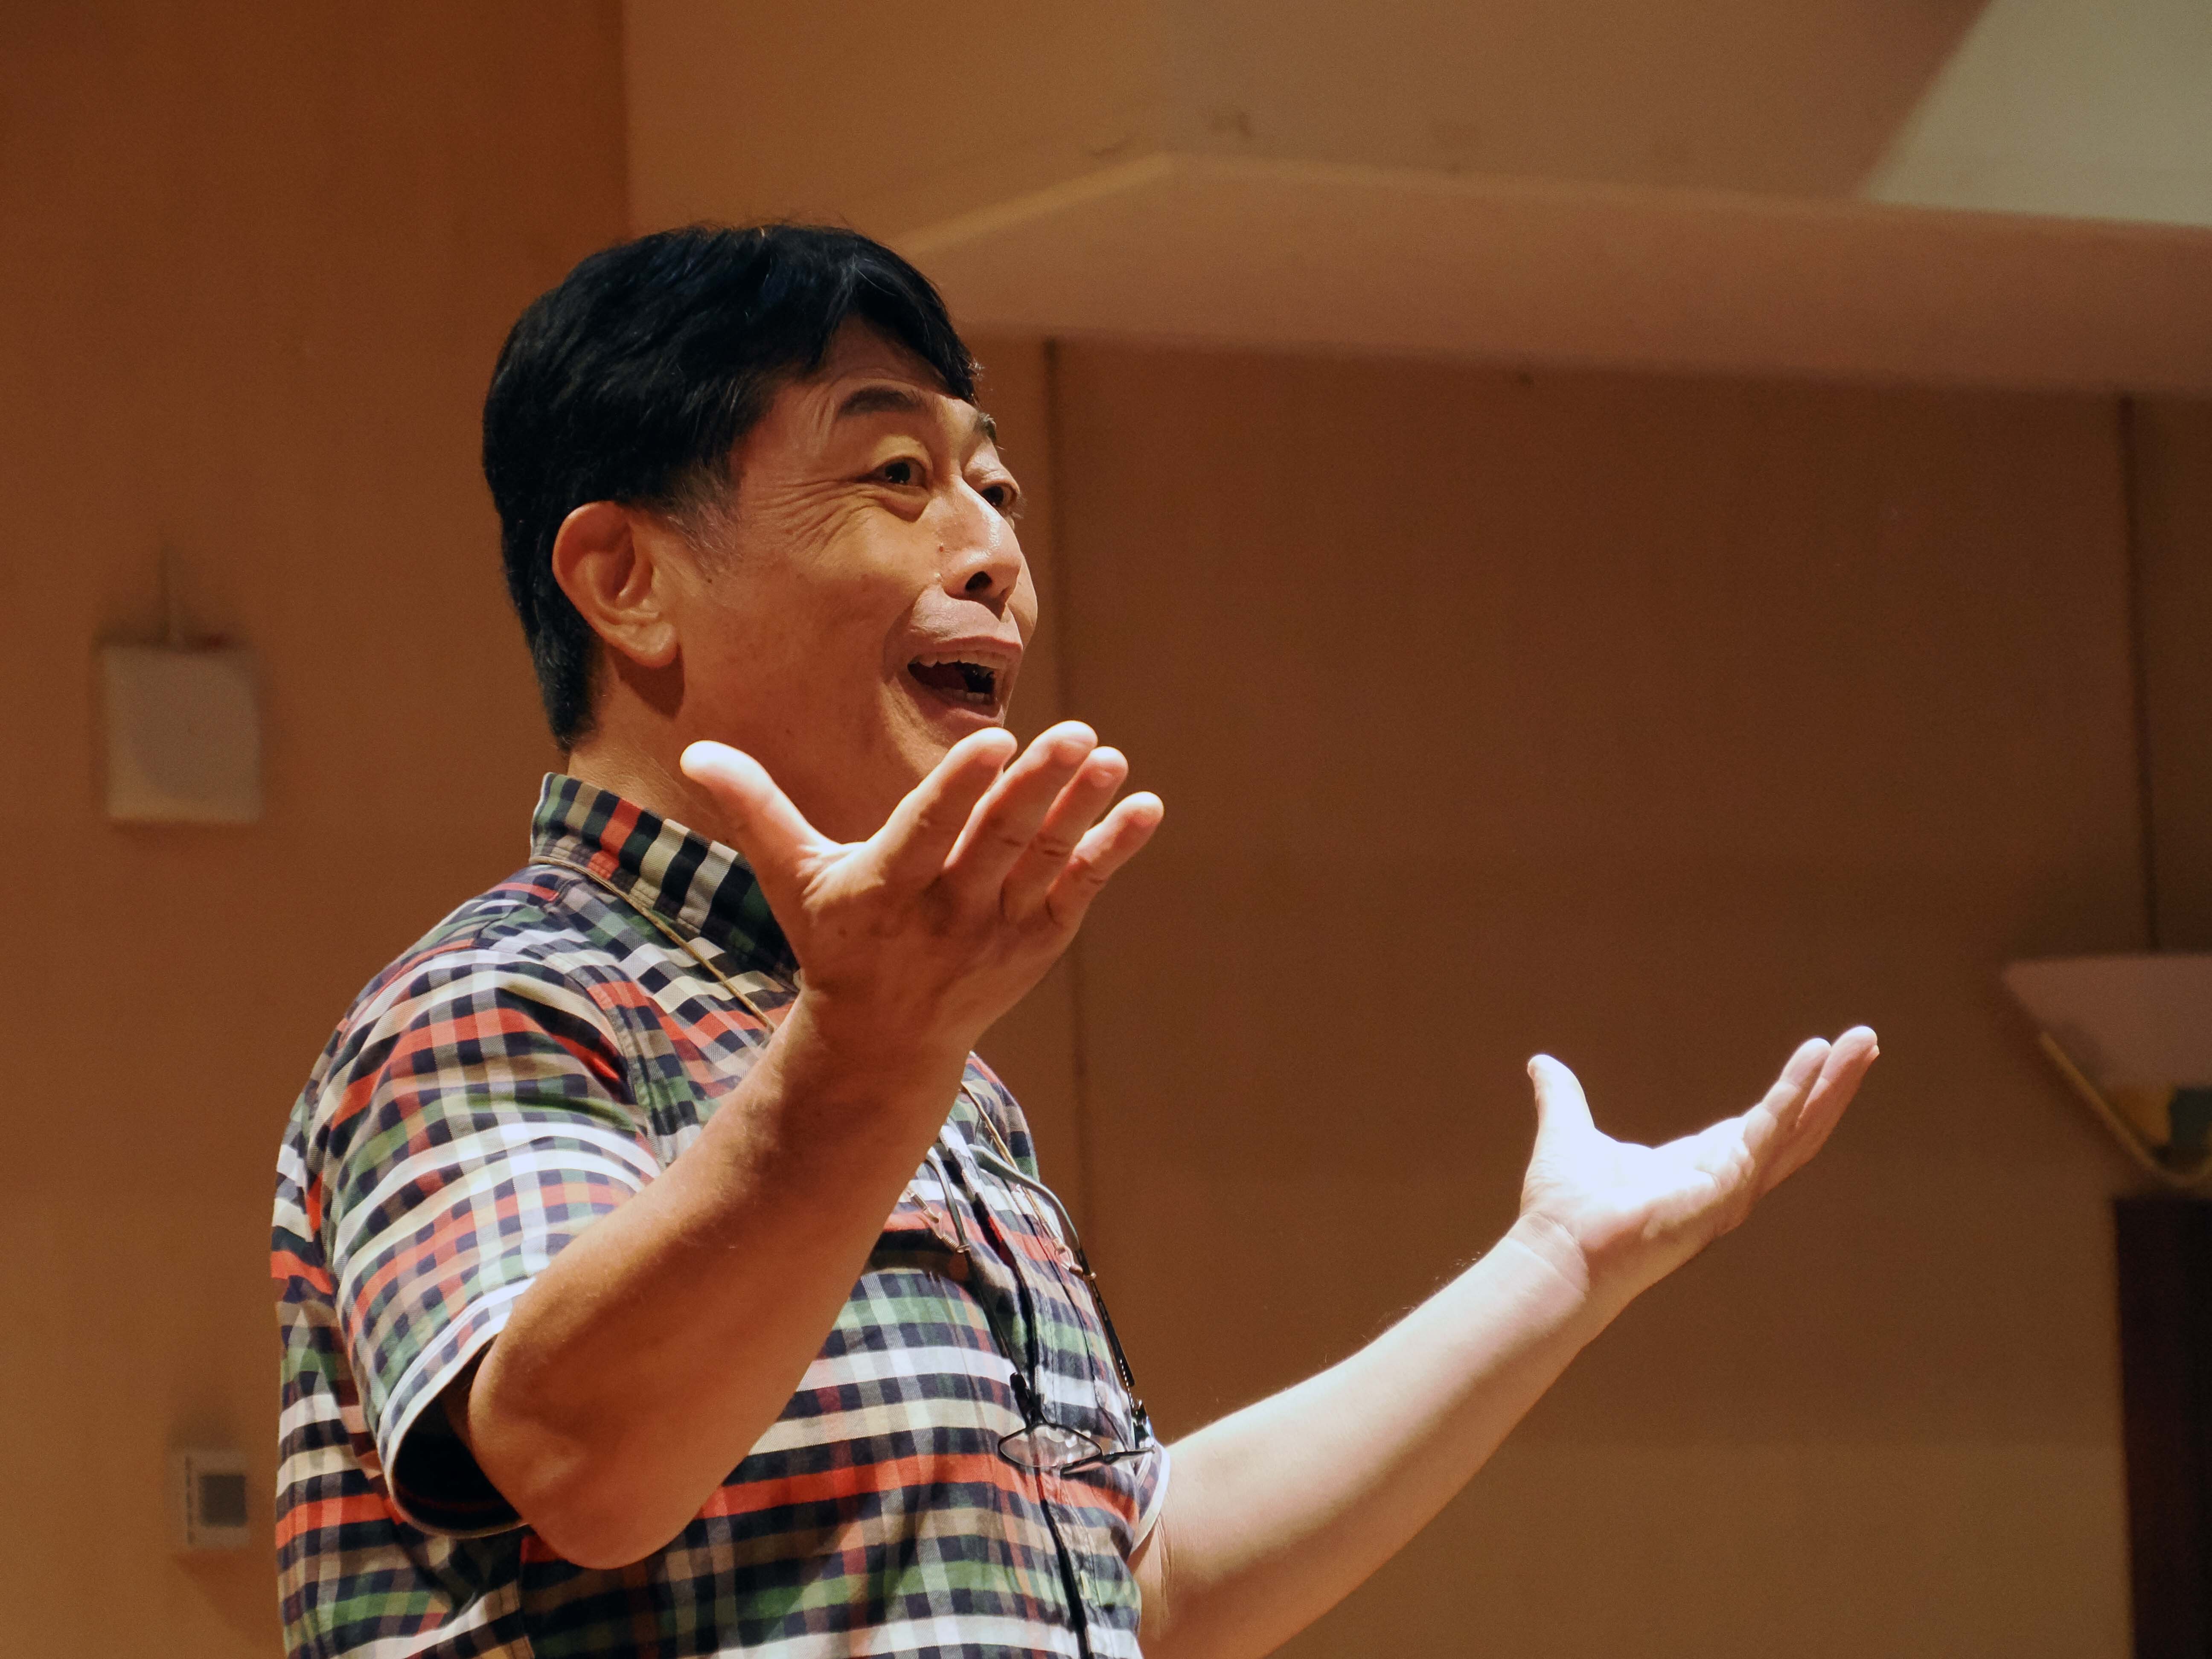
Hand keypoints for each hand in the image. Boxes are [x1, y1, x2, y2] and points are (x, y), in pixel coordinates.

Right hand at [680, 722, 1161, 1069]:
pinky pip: (1080, 892)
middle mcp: (946, 915)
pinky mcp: (1037, 943)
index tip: (998, 740)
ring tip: (1109, 759)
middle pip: (997, 844)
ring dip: (1081, 813)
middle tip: (1076, 734)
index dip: (962, 789)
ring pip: (1044, 864)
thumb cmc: (835, 941)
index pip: (928, 832)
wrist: (886, 1042)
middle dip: (1037, 790)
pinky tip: (1145, 807)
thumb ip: (756, 811)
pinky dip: (1113, 853)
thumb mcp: (792, 880)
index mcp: (885, 891)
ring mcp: (998, 932)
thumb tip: (698, 749)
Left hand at [1511, 1028, 1878, 1310]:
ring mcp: (1731, 1188)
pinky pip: (1766, 1132)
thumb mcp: (1568, 1132)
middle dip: (1832, 1085)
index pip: (1761, 1123)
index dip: (1793, 1092)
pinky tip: (1813, 1060)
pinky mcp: (1724, 1188)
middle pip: (1796, 1127)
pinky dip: (1791, 1095)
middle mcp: (1726, 1179)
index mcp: (1699, 1165)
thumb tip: (1540, 1064)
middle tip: (1865, 1041)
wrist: (1557, 1249)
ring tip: (1862, 1042)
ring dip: (1831, 1085)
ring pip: (1797, 1129)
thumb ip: (1562, 1097)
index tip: (1819, 1053)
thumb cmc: (1565, 1208)